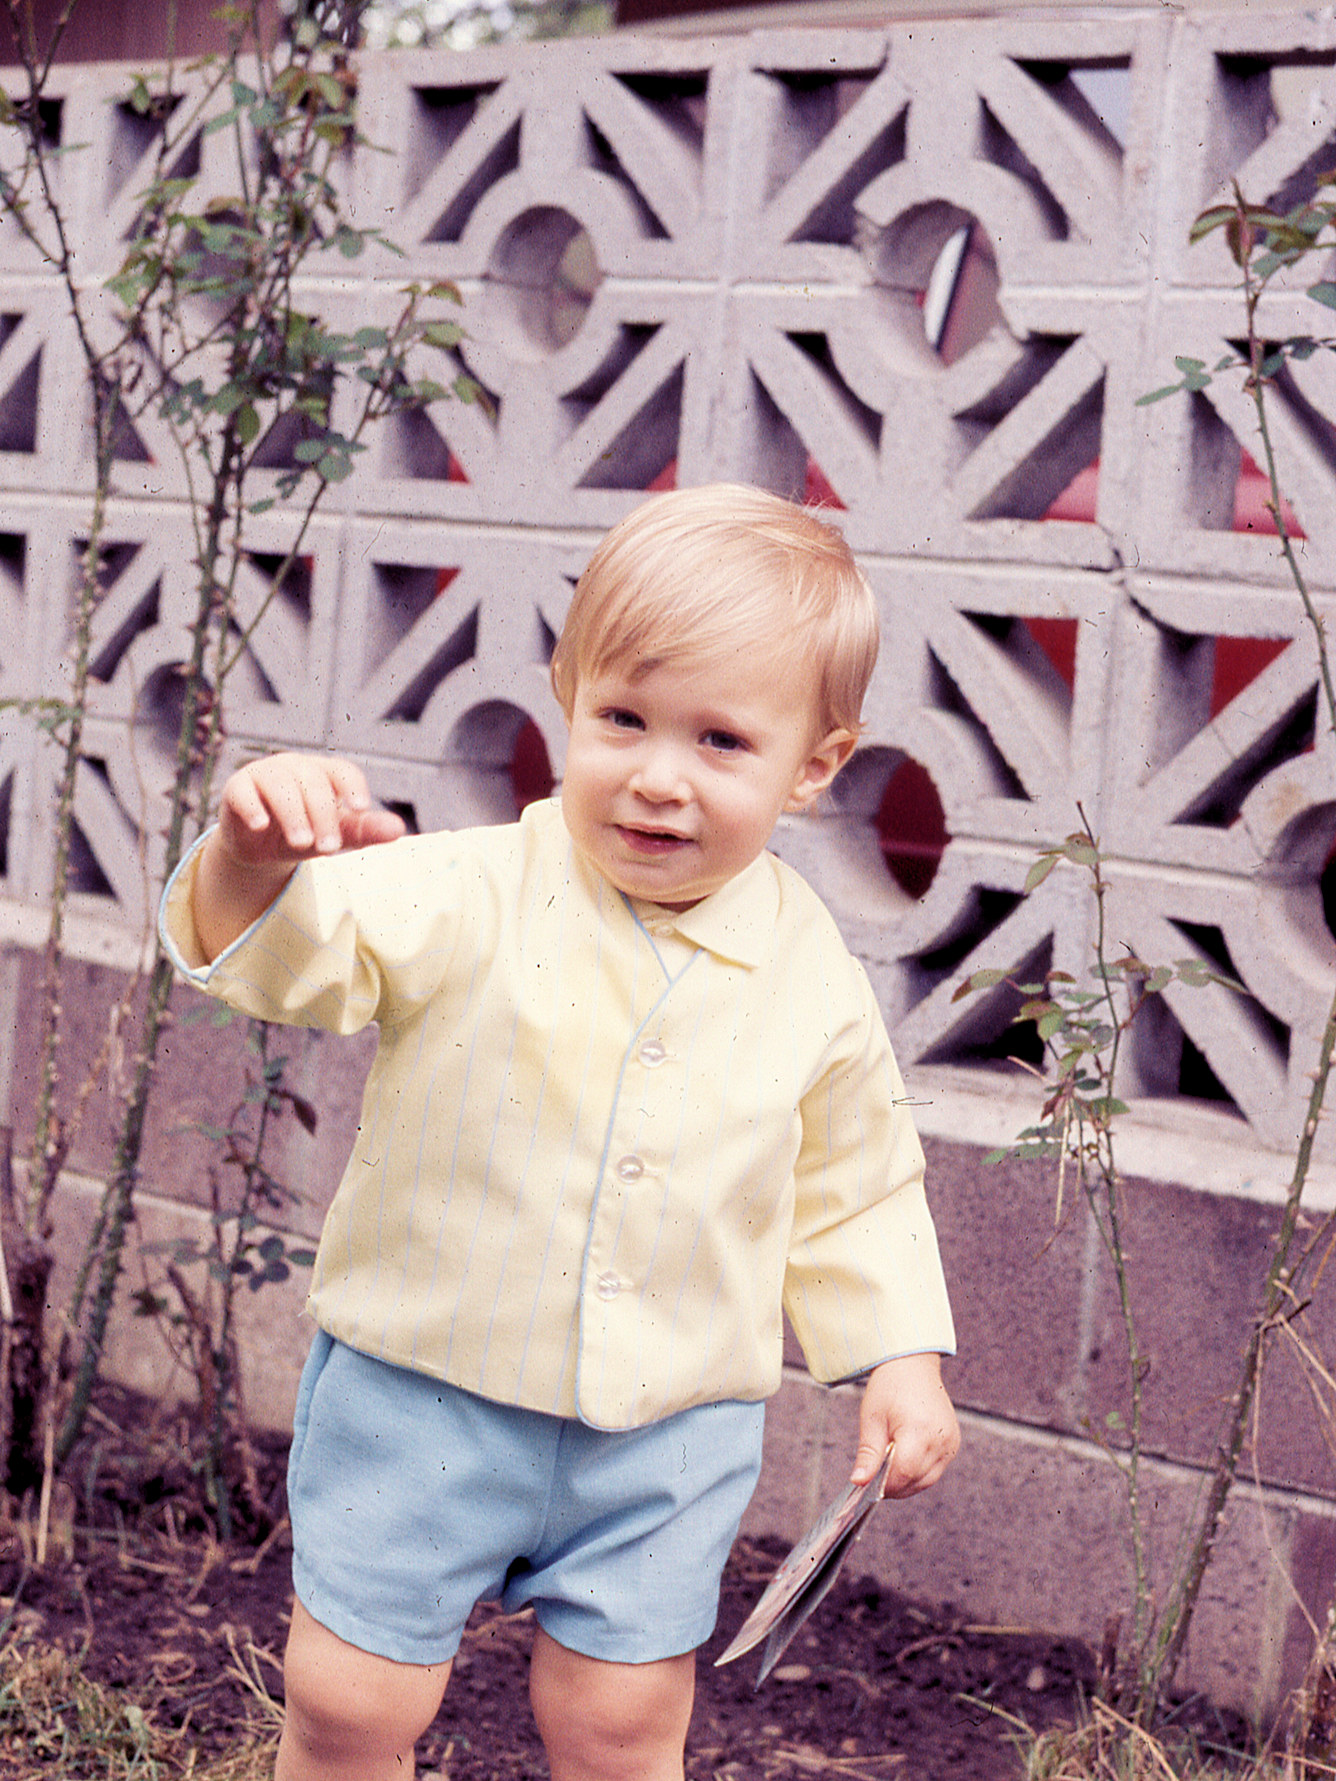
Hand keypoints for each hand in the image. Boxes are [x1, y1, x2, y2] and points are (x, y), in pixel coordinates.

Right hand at [194, 753, 405, 961]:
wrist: (259, 849)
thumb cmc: (305, 833)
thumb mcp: (335, 835)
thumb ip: (364, 830)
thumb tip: (399, 830)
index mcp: (323, 773)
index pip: (342, 771)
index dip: (351, 786)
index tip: (360, 808)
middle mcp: (295, 767)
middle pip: (313, 782)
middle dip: (324, 815)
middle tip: (330, 848)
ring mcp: (264, 774)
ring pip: (280, 785)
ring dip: (293, 814)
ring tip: (303, 843)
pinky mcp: (236, 789)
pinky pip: (242, 791)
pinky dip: (253, 807)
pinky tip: (261, 825)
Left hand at [850, 1352, 958, 1498]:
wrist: (912, 1366)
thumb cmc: (890, 1388)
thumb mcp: (872, 1419)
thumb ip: (868, 1454)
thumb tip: (859, 1481)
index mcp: (919, 1430)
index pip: (904, 1472)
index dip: (886, 1484)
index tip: (868, 1484)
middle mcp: (941, 1439)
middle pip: (917, 1480)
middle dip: (894, 1485)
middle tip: (875, 1475)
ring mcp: (951, 1442)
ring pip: (928, 1480)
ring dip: (907, 1481)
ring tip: (888, 1466)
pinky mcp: (954, 1443)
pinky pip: (936, 1469)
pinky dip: (919, 1472)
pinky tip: (905, 1459)